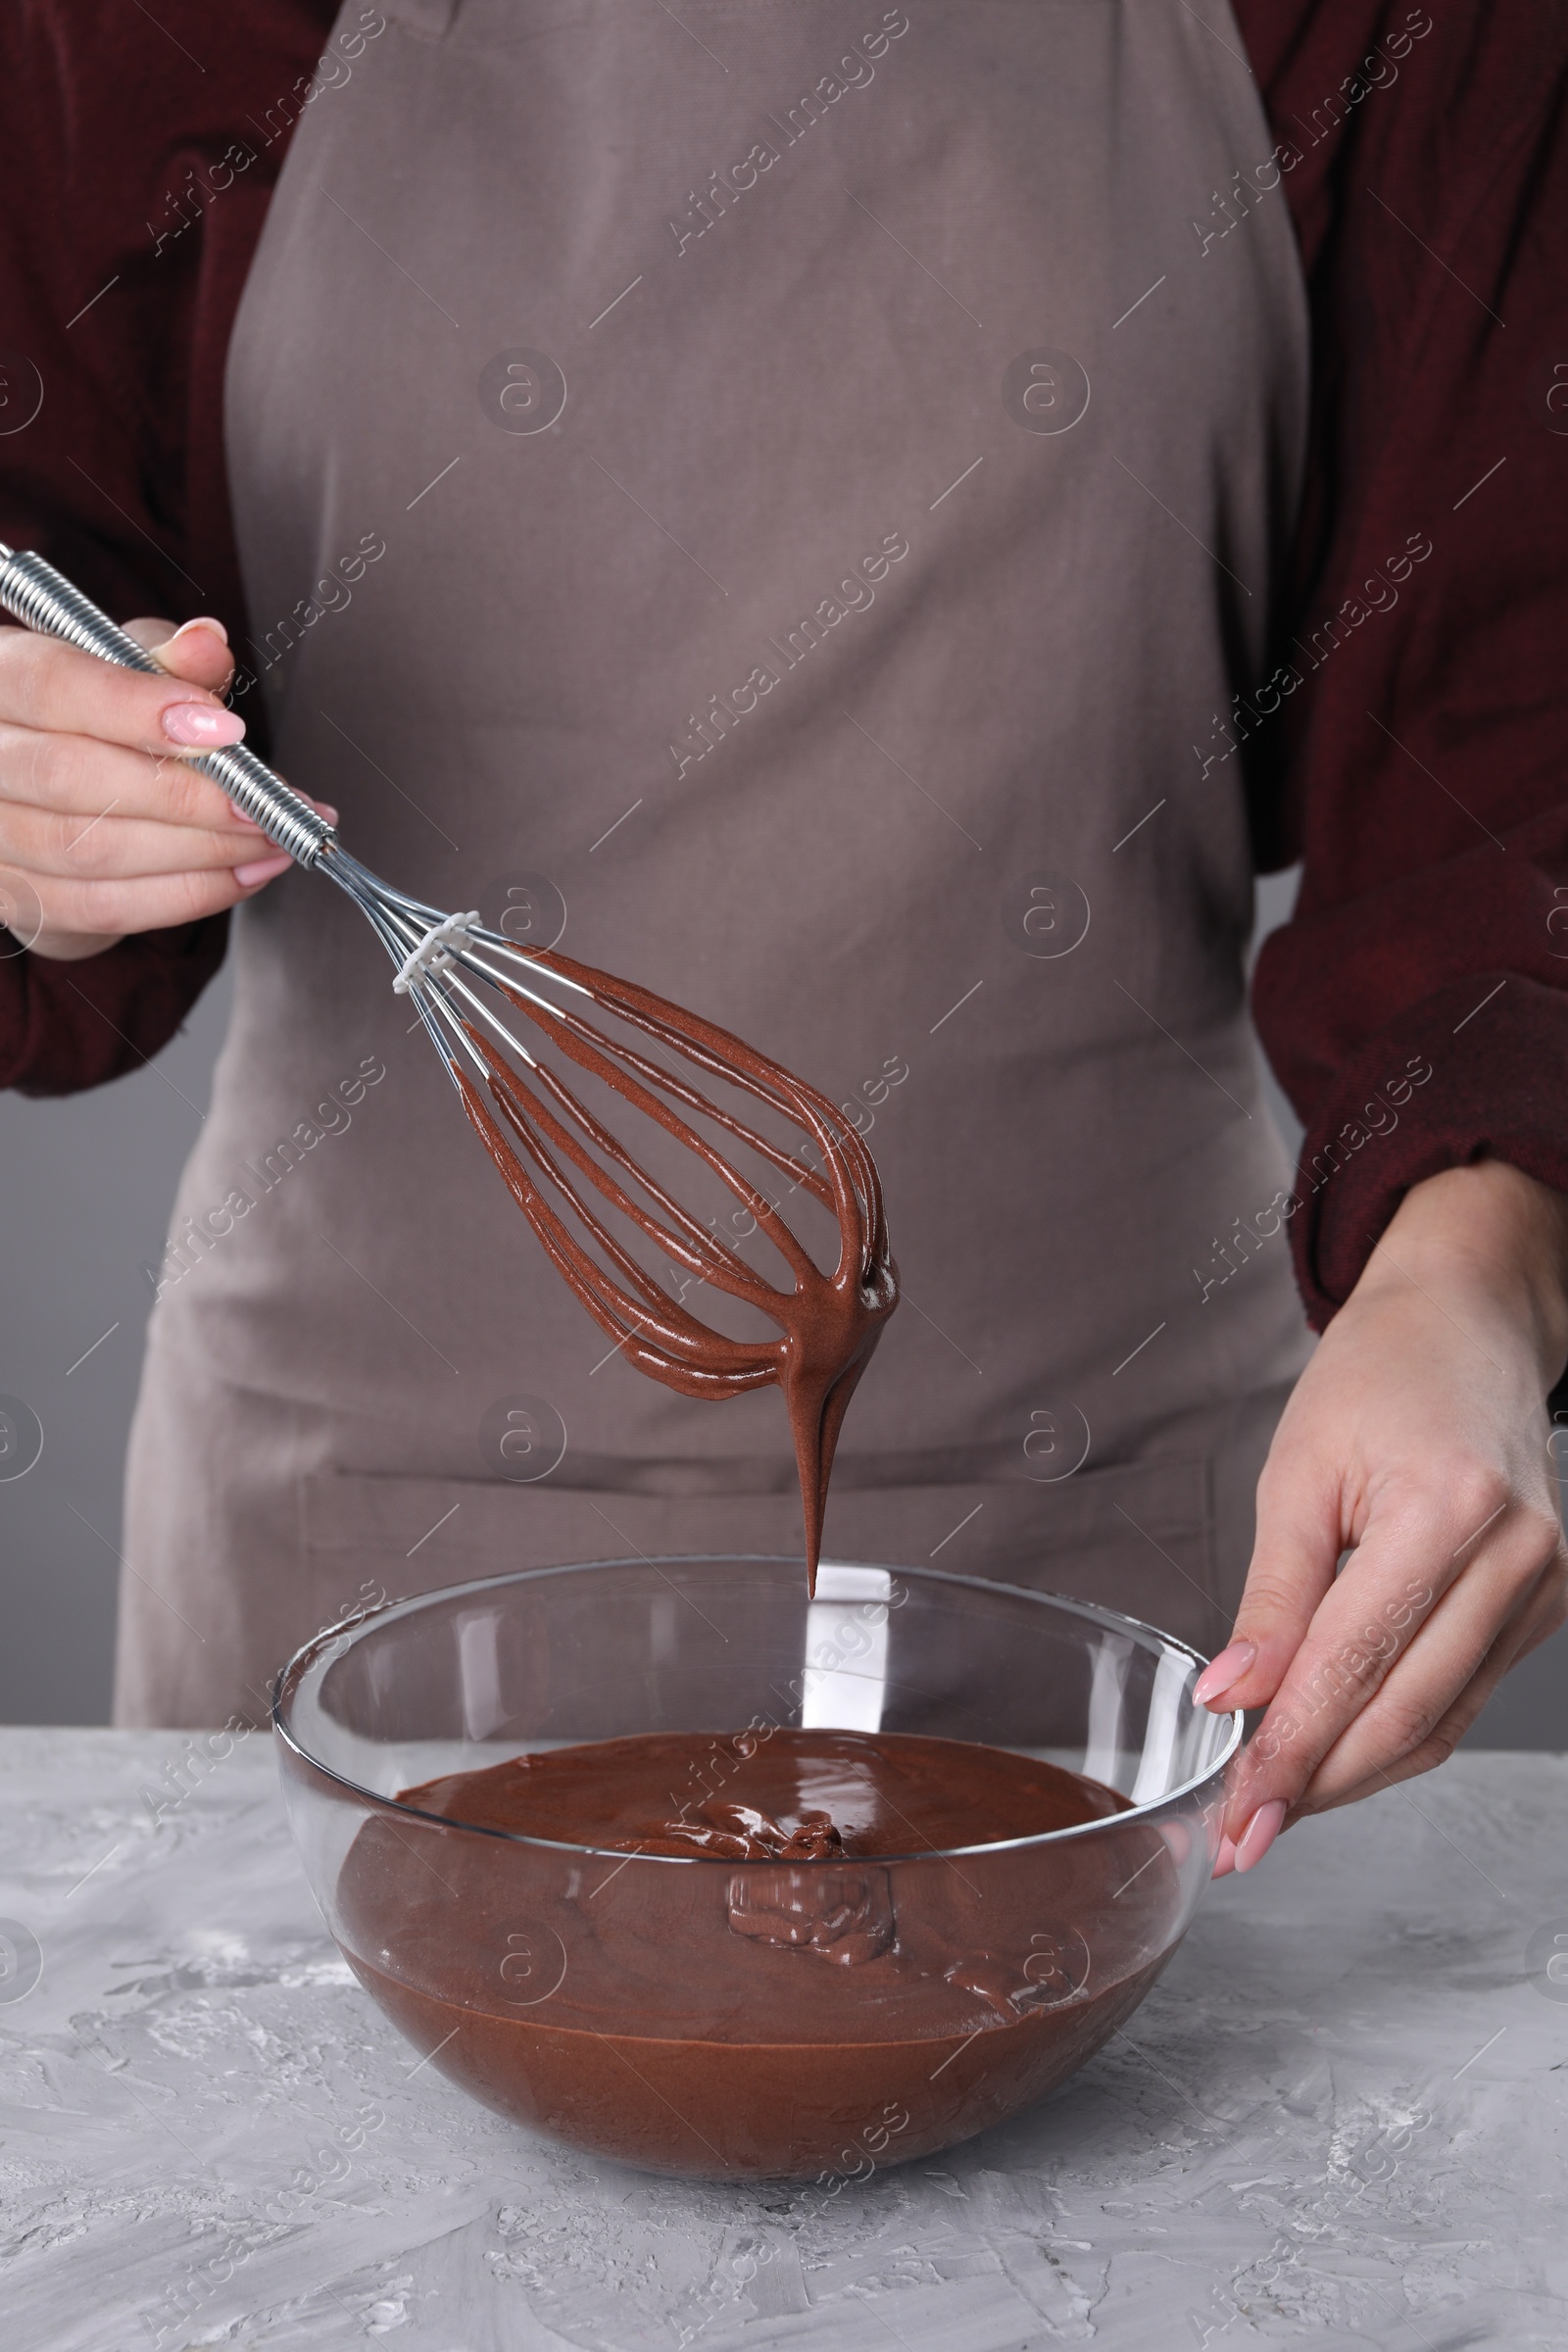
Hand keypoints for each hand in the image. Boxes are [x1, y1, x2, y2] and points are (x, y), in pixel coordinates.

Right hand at [0, 615, 331, 960]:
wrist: (46, 794)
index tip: (225, 730)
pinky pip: (100, 907)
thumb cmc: (87, 715)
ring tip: (269, 838)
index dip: (137, 710)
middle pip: (69, 777)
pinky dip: (185, 894)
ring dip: (199, 851)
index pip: (50, 686)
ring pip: (88, 850)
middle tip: (264, 802)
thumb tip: (206, 644)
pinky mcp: (13, 897)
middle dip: (187, 794)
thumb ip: (167, 656)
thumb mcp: (123, 664)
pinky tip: (241, 874)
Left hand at [1198, 1158, 1567, 1873]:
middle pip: (1406, 1711)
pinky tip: (1335, 1752)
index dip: (1289, 1751)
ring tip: (1275, 1806)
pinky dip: (1396, 1733)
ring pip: (1440, 1720)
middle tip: (1243, 1836)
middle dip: (1317, 1786)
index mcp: (1446, 1508)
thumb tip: (1232, 1697)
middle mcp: (1515, 1554)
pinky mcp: (1546, 1605)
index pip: (1355, 1663)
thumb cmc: (1379, 1377)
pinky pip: (1463, 1694)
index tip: (1235, 1813)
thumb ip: (1272, 1597)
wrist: (1467, 1323)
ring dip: (1353, 1774)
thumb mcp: (1297, 1472)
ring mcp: (1545, 1584)